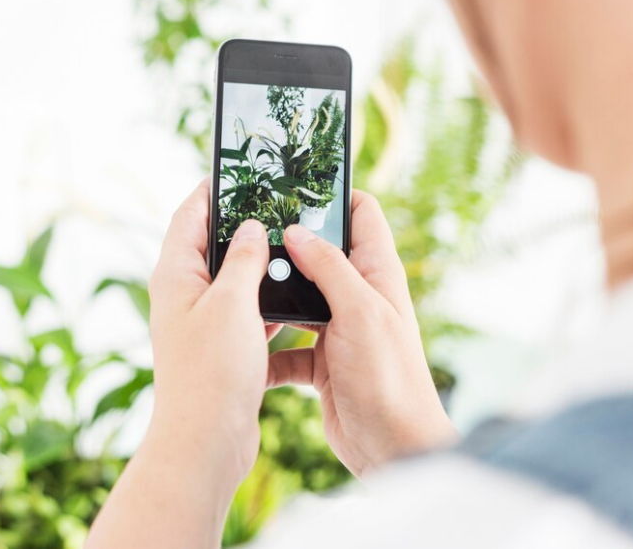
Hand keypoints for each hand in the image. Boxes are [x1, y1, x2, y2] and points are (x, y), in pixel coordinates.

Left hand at [146, 178, 278, 490]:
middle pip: (211, 243)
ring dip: (257, 264)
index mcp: (175, 274)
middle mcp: (183, 294)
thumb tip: (249, 227)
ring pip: (232, 279)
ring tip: (290, 244)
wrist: (206, 440)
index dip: (211, 189)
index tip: (237, 170)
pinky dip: (266, 300)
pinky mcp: (220, 346)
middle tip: (275, 203)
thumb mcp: (232, 303)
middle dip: (241, 224)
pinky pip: (245, 311)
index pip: (188, 215)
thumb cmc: (212, 371)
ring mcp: (202, 321)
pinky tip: (293, 297)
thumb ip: (243, 259)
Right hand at [267, 191, 457, 476]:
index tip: (295, 184)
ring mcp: (338, 329)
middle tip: (249, 230)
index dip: (334, 194)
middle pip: (320, 253)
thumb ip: (328, 268)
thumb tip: (295, 231)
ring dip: (272, 296)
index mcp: (377, 274)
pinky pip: (286, 347)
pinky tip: (247, 350)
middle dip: (288, 243)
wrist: (393, 449)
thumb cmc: (389, 379)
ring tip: (239, 285)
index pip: (362, 214)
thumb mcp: (359, 312)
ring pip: (298, 298)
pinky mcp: (321, 362)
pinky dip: (268, 350)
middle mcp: (358, 296)